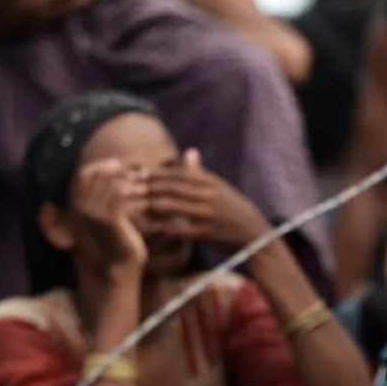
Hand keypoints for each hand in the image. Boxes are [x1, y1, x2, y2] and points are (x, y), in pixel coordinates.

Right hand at [71, 159, 148, 269]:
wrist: (120, 269)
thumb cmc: (119, 240)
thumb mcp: (109, 214)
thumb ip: (106, 192)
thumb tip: (119, 164)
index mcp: (75, 204)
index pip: (86, 172)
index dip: (107, 165)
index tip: (128, 165)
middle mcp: (79, 207)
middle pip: (99, 173)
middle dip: (121, 169)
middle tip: (142, 171)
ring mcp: (91, 213)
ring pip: (111, 183)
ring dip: (130, 179)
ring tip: (146, 181)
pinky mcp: (107, 220)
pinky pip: (120, 196)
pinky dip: (134, 191)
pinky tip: (147, 194)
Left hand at [145, 149, 270, 249]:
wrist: (255, 235)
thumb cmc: (233, 210)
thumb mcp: (219, 187)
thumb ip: (200, 172)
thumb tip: (189, 151)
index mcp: (211, 183)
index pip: (180, 174)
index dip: (158, 173)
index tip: (139, 173)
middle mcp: (210, 196)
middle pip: (175, 188)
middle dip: (151, 186)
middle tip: (131, 187)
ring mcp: (210, 214)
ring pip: (177, 206)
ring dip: (155, 206)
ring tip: (137, 205)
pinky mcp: (210, 233)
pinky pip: (185, 229)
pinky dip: (169, 228)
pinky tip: (154, 228)